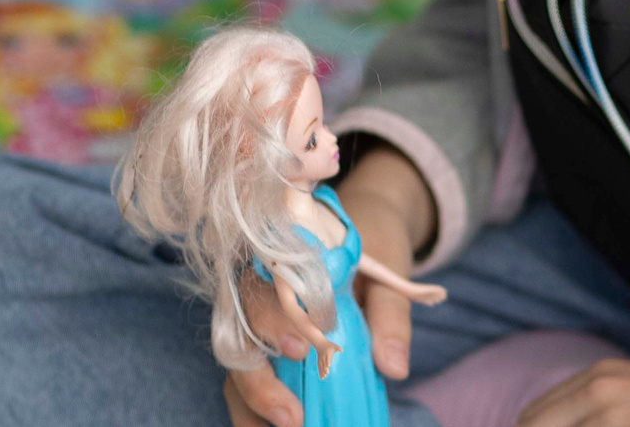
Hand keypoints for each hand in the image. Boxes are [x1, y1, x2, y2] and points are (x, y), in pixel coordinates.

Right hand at [223, 146, 437, 426]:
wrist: (370, 222)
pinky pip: (251, 373)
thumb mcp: (389, 269)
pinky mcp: (265, 344)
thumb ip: (389, 315)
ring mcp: (257, 318)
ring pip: (237, 360)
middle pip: (239, 332)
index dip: (273, 320)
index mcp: (282, 258)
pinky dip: (257, 405)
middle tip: (292, 416)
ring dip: (254, 399)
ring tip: (287, 425)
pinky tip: (277, 422)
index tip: (300, 350)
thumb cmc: (375, 241)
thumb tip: (392, 367)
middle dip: (258, 379)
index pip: (263, 288)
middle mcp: (257, 287)